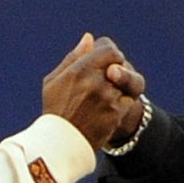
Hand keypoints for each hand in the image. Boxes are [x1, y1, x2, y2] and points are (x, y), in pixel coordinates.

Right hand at [42, 32, 146, 148]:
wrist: (61, 145)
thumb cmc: (56, 109)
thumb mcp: (55, 80)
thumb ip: (73, 57)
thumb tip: (89, 38)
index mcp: (79, 70)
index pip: (111, 50)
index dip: (111, 54)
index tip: (106, 62)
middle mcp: (94, 82)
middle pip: (120, 65)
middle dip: (117, 70)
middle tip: (109, 78)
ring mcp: (106, 98)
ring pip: (126, 83)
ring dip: (119, 87)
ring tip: (104, 96)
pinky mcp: (115, 114)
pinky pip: (128, 100)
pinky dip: (122, 102)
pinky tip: (109, 107)